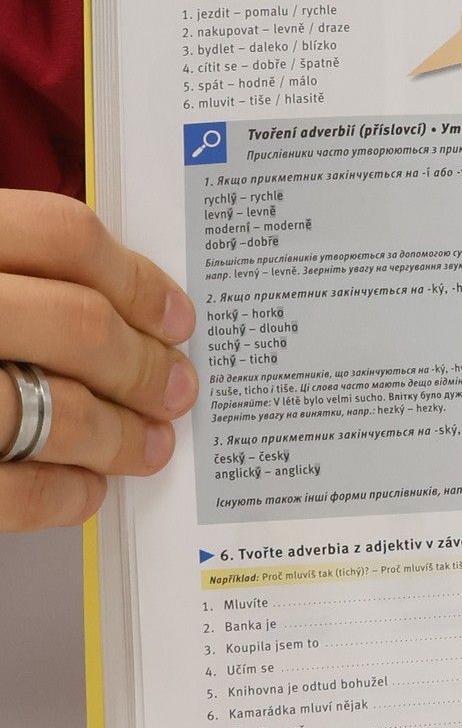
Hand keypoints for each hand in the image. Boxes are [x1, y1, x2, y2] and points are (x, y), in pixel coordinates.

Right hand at [0, 193, 197, 531]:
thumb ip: (7, 271)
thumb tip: (122, 310)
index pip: (60, 234)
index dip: (136, 280)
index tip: (176, 318)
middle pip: (74, 324)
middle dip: (144, 367)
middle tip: (178, 390)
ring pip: (53, 409)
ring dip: (118, 435)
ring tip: (147, 446)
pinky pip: (9, 487)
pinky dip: (62, 492)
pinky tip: (86, 488)